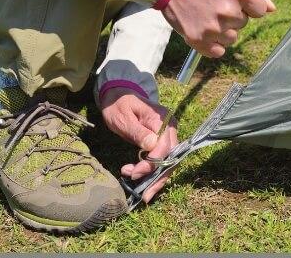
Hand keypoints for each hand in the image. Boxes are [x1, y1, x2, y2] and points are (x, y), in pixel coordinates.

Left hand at [99, 87, 177, 202]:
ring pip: (169, 161)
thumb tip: (151, 146)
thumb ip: (137, 132)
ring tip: (139, 189)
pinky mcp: (163, 140)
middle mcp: (170, 127)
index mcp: (162, 120)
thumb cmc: (119, 105)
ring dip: (156, 177)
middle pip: (171, 157)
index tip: (133, 173)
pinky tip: (141, 177)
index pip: (164, 147)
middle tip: (143, 195)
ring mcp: (168, 134)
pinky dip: (154, 171)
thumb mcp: (123, 117)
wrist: (119, 95)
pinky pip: (163, 158)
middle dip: (157, 178)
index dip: (151, 164)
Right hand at [161, 0, 274, 57]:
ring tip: (207, 14)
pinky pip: (217, 52)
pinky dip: (213, 44)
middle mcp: (228, 11)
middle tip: (215, 2)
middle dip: (234, 15)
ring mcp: (213, 28)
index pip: (260, 10)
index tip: (237, 0)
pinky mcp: (197, 40)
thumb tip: (271, 8)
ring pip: (231, 38)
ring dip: (223, 30)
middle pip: (244, 23)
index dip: (249, 5)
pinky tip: (204, 29)